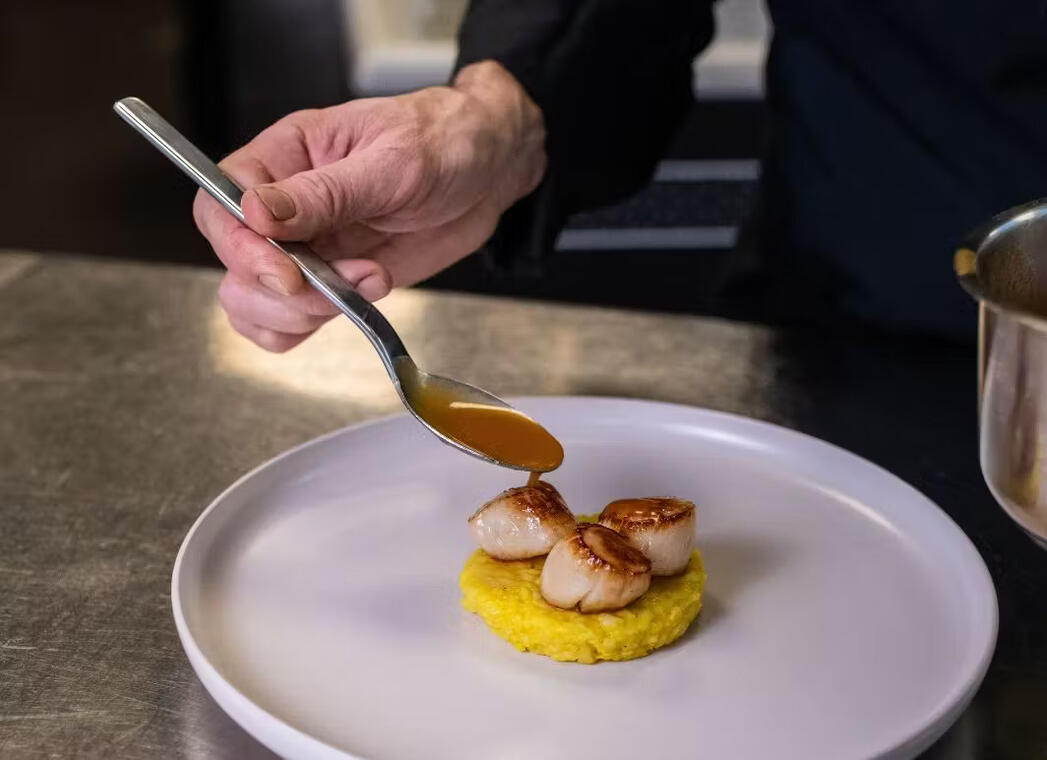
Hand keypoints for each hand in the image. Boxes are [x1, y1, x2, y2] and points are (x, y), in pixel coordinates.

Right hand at [193, 61, 545, 350]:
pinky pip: (291, 322)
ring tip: (368, 282)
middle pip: (233, 265)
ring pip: (256, 302)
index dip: (239, 247)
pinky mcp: (331, 281)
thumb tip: (255, 213)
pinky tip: (362, 300)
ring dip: (305, 313)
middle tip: (338, 284)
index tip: (285, 272)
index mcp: (285, 157)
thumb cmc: (443, 143)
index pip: (220, 205)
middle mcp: (284, 206)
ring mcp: (306, 248)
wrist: (488, 173)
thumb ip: (323, 194)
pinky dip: (314, 327)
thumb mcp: (390, 162)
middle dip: (283, 291)